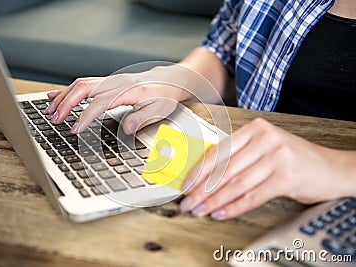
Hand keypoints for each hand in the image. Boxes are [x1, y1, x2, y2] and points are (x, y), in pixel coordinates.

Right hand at [45, 64, 207, 133]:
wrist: (168, 81)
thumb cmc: (164, 96)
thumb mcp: (160, 109)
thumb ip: (143, 118)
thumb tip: (127, 127)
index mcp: (127, 90)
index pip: (100, 102)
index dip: (86, 116)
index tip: (75, 129)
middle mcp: (115, 82)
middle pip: (84, 88)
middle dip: (66, 104)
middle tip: (54, 119)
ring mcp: (109, 81)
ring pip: (80, 84)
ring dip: (63, 97)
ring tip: (49, 111)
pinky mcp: (106, 82)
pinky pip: (83, 83)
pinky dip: (67, 90)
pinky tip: (55, 96)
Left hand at [179, 118, 355, 219]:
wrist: (332, 168)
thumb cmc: (294, 159)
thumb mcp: (265, 148)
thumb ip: (240, 156)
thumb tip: (206, 175)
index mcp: (256, 129)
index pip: (219, 151)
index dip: (199, 170)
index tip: (186, 184)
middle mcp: (265, 139)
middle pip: (225, 168)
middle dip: (202, 189)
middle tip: (188, 202)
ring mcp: (277, 156)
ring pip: (236, 183)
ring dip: (214, 200)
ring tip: (200, 210)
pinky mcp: (286, 177)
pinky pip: (252, 196)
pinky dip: (234, 207)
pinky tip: (221, 213)